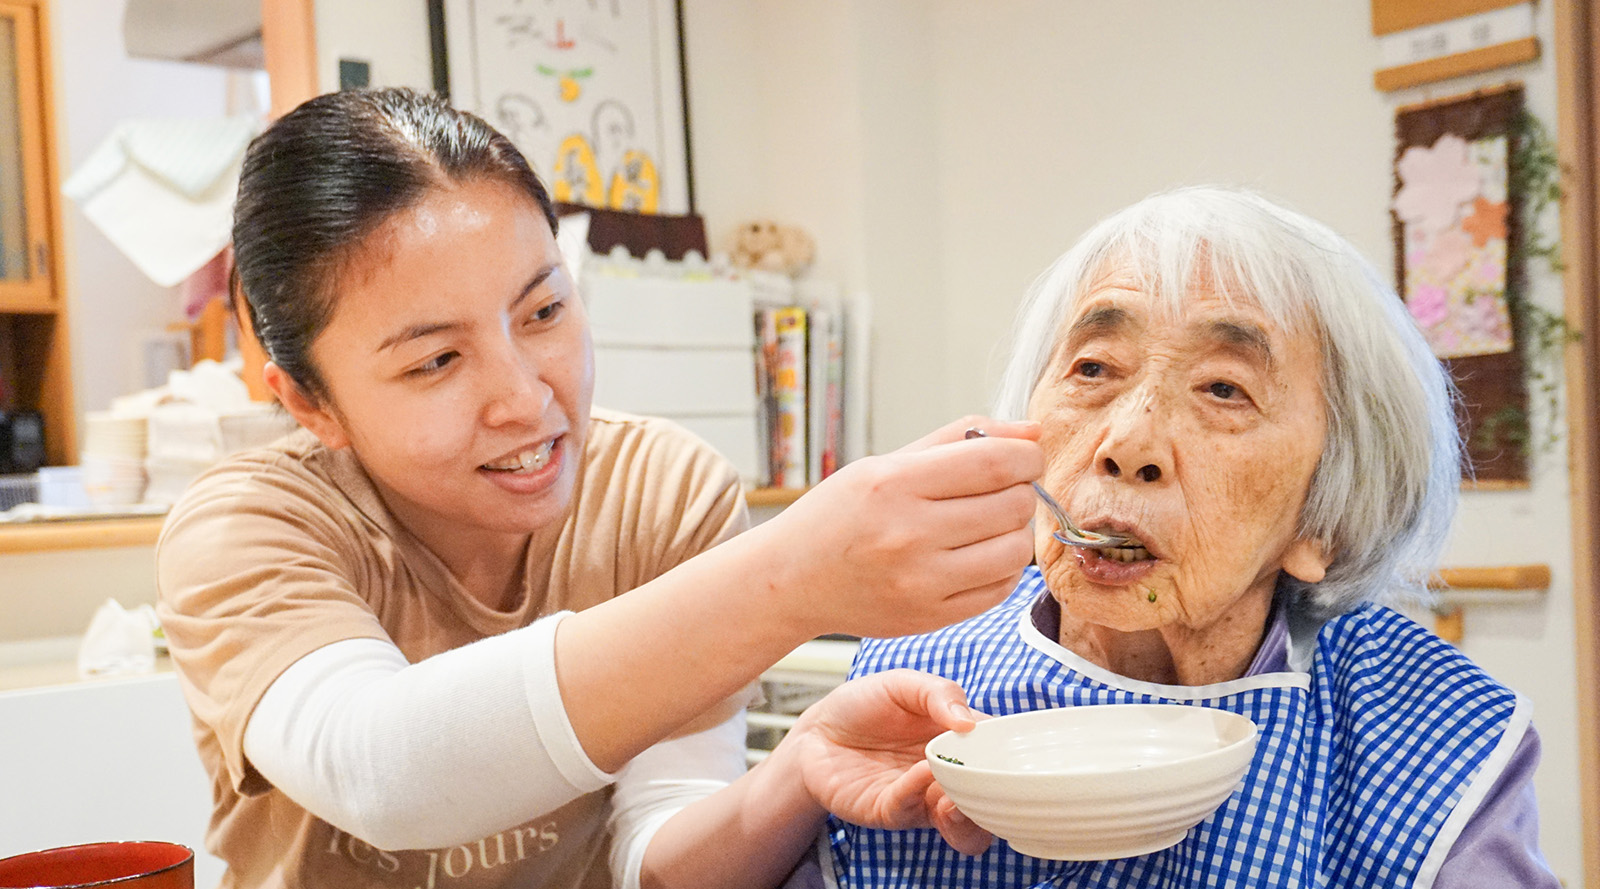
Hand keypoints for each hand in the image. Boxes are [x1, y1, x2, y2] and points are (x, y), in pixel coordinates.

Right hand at [756, 415, 1042, 638]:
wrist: (791, 580)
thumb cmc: (840, 515)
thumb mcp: (883, 463)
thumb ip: (958, 440)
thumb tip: (1031, 432)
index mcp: (894, 484)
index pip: (996, 463)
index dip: (1027, 456)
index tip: (1026, 457)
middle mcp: (908, 534)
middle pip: (1012, 505)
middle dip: (1021, 491)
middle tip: (1003, 490)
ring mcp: (921, 582)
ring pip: (1015, 551)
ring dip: (1015, 532)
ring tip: (990, 524)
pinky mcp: (930, 617)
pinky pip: (1001, 590)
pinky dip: (1003, 568)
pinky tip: (978, 555)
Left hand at [781, 669, 993, 855]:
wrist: (816, 731)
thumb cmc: (863, 705)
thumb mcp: (902, 683)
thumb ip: (939, 693)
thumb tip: (969, 721)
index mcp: (959, 743)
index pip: (1000, 756)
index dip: (1011, 757)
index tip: (1011, 751)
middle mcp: (948, 775)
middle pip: (992, 800)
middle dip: (999, 796)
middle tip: (992, 776)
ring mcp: (922, 798)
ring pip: (963, 825)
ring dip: (970, 813)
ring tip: (962, 787)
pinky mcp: (891, 811)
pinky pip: (913, 808)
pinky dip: (921, 791)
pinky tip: (923, 770)